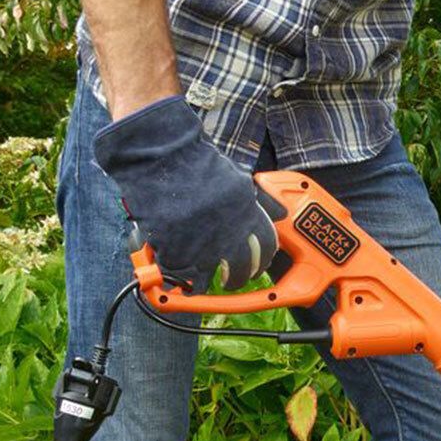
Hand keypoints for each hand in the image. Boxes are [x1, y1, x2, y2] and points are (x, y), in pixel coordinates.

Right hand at [92, 95, 281, 292]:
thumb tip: (280, 213)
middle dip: (239, 278)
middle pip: (242, 267)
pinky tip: (176, 268)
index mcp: (247, 212)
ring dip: (206, 281)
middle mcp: (230, 231)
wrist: (161, 157)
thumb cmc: (195, 162)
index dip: (262, 259)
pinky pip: (179, 269)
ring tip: (202, 283)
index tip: (258, 265)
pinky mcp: (176, 250)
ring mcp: (202, 243)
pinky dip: (177, 270)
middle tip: (232, 280)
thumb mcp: (237, 178)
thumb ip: (257, 201)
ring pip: (210, 273)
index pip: (267, 245)